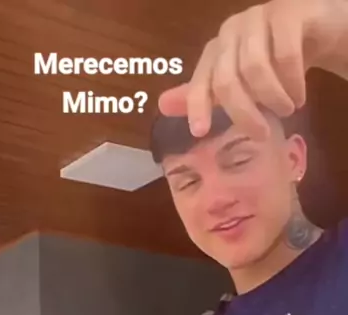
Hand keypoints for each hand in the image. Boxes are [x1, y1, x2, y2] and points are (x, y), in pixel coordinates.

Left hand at [158, 0, 341, 139]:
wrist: (319, 30)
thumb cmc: (277, 60)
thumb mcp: (241, 81)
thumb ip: (207, 92)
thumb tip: (162, 106)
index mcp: (217, 50)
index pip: (200, 80)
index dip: (197, 105)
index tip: (200, 132)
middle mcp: (232, 31)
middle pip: (226, 80)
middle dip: (243, 113)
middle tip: (261, 133)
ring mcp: (259, 18)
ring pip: (255, 67)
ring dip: (273, 97)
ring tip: (287, 109)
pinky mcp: (288, 13)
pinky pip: (285, 54)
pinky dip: (292, 82)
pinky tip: (298, 96)